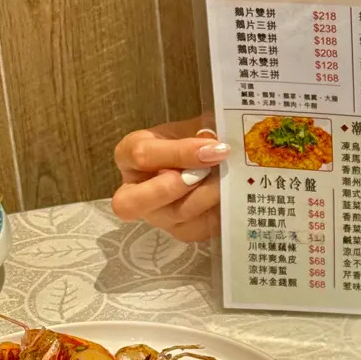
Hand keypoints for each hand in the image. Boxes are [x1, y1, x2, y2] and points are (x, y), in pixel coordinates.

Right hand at [112, 117, 227, 241]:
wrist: (214, 161)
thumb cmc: (196, 140)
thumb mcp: (193, 128)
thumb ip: (198, 133)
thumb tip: (214, 144)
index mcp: (130, 155)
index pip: (141, 155)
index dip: (179, 152)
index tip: (215, 147)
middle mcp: (134, 191)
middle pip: (131, 202)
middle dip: (169, 188)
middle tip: (203, 175)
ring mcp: (157, 216)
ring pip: (175, 213)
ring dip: (205, 196)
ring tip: (227, 180)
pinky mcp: (181, 231)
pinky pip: (197, 228)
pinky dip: (216, 212)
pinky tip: (230, 197)